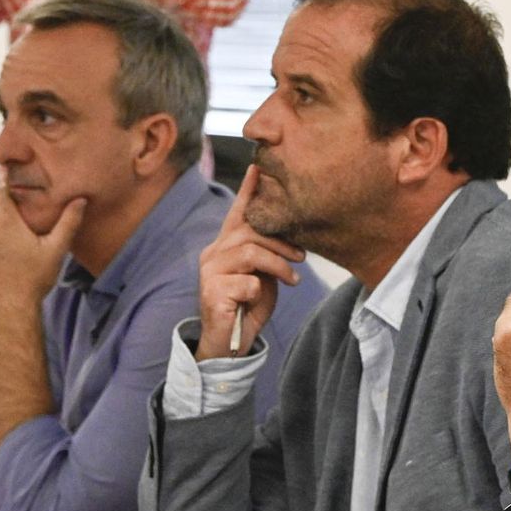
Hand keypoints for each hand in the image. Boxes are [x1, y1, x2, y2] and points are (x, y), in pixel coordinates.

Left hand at [0, 187, 84, 312]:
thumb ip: (68, 222)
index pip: (3, 191)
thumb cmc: (34, 279)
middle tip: (26, 238)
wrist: (9, 308)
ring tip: (14, 255)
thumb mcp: (56, 250)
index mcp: (5, 218)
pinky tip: (1, 263)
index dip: (12, 191)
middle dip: (10, 220)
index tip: (20, 196)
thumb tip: (80, 200)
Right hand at [195, 166, 305, 360]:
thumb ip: (267, 254)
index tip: (260, 166)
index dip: (249, 191)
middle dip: (281, 242)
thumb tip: (289, 234)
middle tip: (301, 257)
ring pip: (250, 253)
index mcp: (225, 246)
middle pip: (249, 231)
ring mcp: (209, 273)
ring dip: (277, 265)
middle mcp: (213, 253)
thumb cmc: (248, 307)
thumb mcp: (263, 275)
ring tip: (292, 279)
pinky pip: (246, 282)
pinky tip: (259, 299)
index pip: (238, 213)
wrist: (229, 344)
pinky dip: (259, 290)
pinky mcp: (212, 293)